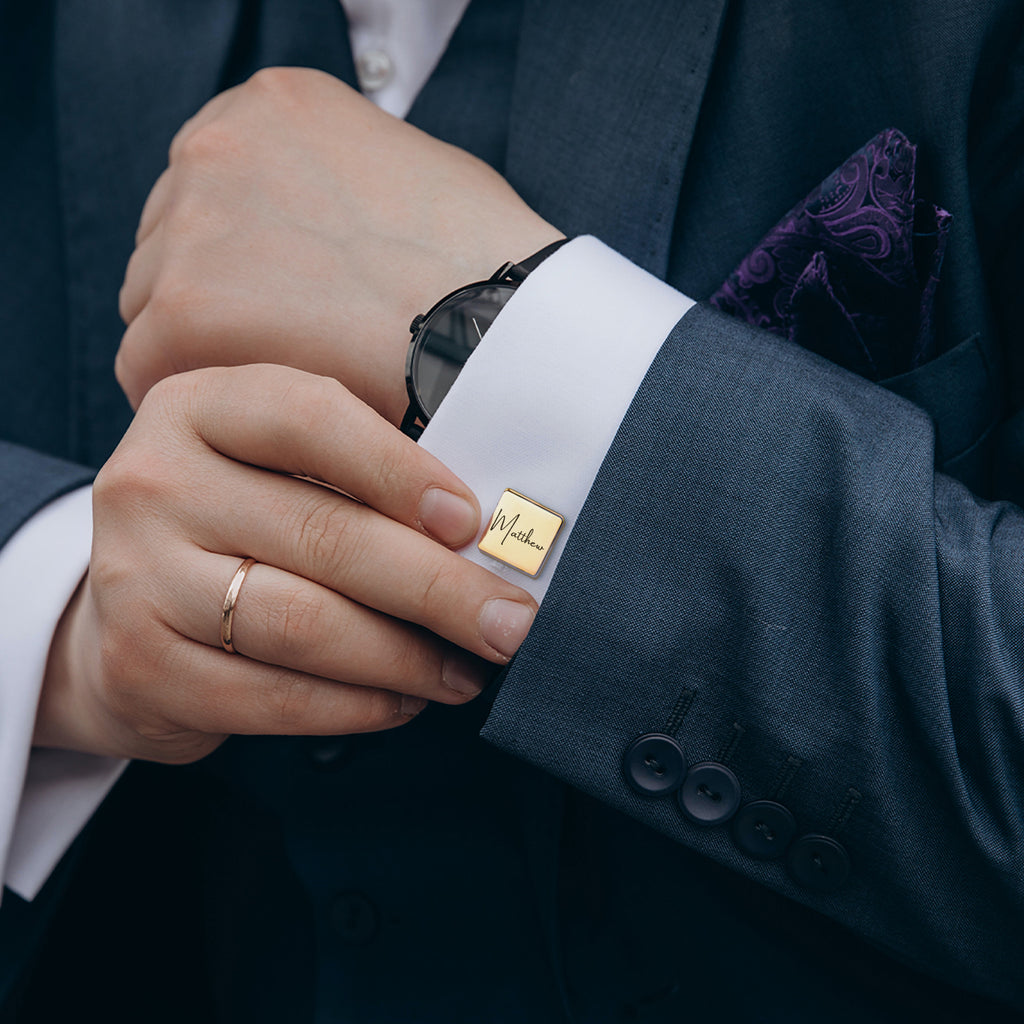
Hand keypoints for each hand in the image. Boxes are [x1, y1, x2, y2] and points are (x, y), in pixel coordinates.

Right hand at [35, 364, 537, 763]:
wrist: (132, 604)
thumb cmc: (242, 522)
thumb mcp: (281, 467)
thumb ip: (362, 474)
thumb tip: (484, 533)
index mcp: (199, 406)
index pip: (311, 418)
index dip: (402, 471)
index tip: (474, 524)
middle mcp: (152, 480)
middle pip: (323, 535)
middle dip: (438, 589)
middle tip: (511, 624)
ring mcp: (134, 574)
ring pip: (304, 624)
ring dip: (406, 658)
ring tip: (467, 671)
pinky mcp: (138, 662)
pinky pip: (273, 696)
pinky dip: (357, 705)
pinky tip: (404, 701)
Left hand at [117, 67, 563, 423]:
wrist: (500, 328)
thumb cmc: (486, 267)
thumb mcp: (418, 177)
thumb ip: (344, 186)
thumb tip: (326, 230)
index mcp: (273, 106)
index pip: (212, 189)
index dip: (245, 260)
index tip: (280, 305)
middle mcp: (216, 146)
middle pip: (171, 243)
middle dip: (218, 301)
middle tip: (284, 356)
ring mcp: (192, 224)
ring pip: (155, 307)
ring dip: (206, 353)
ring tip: (285, 391)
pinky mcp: (184, 308)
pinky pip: (150, 370)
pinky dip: (201, 400)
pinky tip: (262, 420)